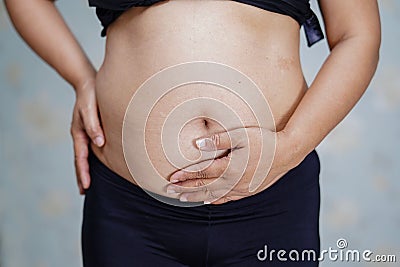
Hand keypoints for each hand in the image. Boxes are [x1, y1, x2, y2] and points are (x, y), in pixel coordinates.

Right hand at [70, 79, 104, 194]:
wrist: (88, 83)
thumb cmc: (90, 96)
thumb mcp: (90, 109)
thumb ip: (94, 125)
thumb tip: (100, 143)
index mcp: (79, 133)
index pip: (81, 157)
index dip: (83, 172)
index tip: (86, 186)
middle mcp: (81, 135)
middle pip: (80, 160)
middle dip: (81, 175)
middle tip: (84, 192)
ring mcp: (85, 133)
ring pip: (84, 155)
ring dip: (85, 169)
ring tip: (87, 183)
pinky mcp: (92, 130)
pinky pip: (90, 148)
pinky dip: (91, 158)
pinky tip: (97, 163)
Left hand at [166, 127, 303, 203]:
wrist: (287, 153)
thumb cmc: (264, 141)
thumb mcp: (241, 135)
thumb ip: (218, 141)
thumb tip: (197, 144)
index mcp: (230, 168)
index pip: (202, 173)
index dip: (186, 175)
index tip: (172, 177)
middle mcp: (233, 181)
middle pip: (205, 187)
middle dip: (186, 190)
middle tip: (170, 191)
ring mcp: (241, 188)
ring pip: (215, 195)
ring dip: (198, 197)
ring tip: (183, 199)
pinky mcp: (249, 190)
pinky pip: (228, 198)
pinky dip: (216, 200)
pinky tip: (210, 201)